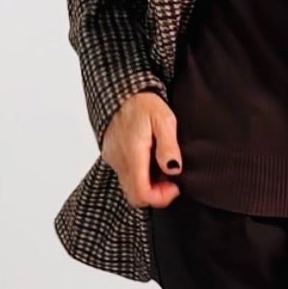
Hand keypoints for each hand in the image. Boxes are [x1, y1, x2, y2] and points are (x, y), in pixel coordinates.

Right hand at [101, 92, 181, 209]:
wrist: (121, 91)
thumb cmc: (143, 103)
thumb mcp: (164, 119)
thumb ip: (168, 145)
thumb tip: (173, 169)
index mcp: (133, 155)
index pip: (141, 194)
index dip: (161, 198)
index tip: (175, 186)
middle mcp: (120, 162)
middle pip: (135, 197)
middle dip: (156, 194)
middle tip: (171, 180)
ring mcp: (114, 160)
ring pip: (130, 188)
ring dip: (149, 185)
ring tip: (162, 166)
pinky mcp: (112, 157)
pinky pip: (125, 176)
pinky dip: (140, 176)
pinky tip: (151, 161)